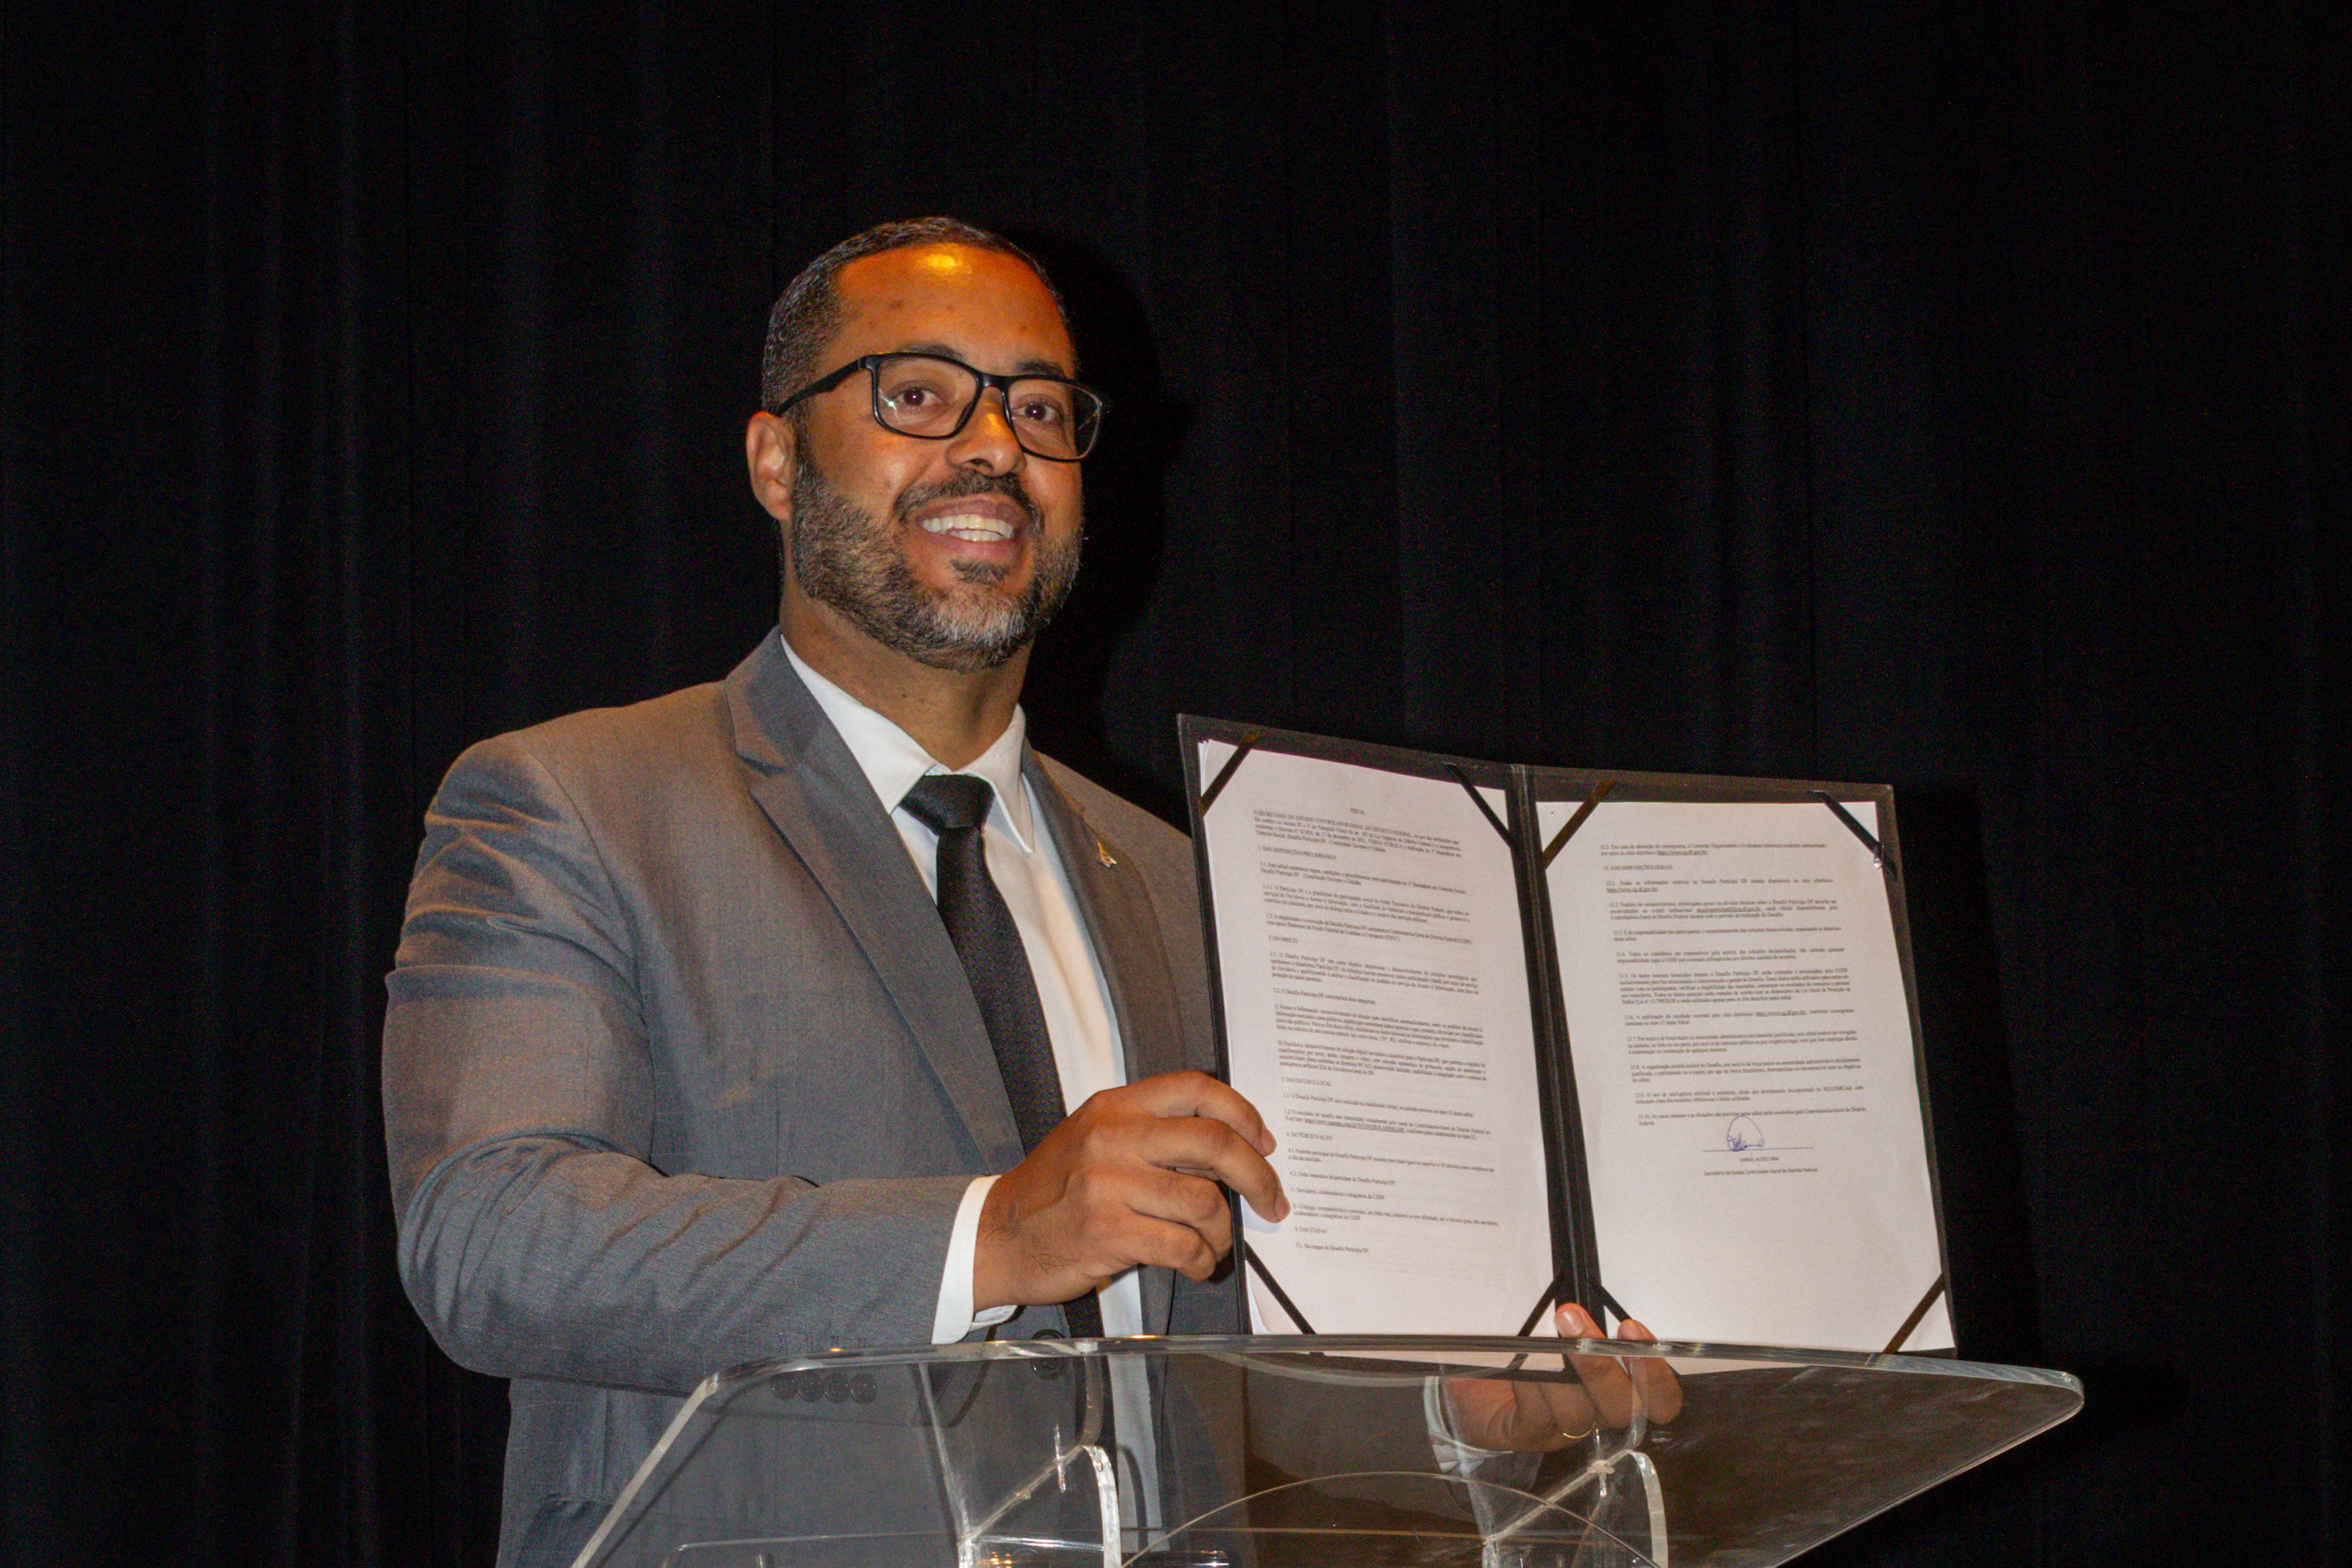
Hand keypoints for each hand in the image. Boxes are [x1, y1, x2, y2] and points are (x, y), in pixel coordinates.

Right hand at [973, 1070, 1288, 1310]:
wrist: (996, 1236)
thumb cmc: (1054, 1193)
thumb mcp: (1096, 1141)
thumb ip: (1154, 1136)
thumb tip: (1230, 1151)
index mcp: (1115, 1106)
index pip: (1195, 1088)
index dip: (1242, 1113)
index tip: (1264, 1142)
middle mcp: (1113, 1136)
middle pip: (1213, 1142)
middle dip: (1257, 1177)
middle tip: (1272, 1201)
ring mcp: (1108, 1183)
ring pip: (1204, 1201)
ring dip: (1223, 1233)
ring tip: (1214, 1246)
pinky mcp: (1107, 1231)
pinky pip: (1183, 1246)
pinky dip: (1201, 1261)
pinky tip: (1195, 1266)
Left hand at [1440, 1303, 1684, 1450]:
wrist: (1472, 1378)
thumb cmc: (1527, 1347)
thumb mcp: (1561, 1329)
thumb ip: (1583, 1319)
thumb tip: (1581, 1284)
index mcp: (1616, 1389)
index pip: (1660, 1400)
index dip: (1657, 1374)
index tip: (1632, 1327)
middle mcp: (1596, 1414)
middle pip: (1623, 1409)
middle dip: (1602, 1363)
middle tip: (1574, 1317)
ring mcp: (1562, 1430)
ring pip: (1578, 1414)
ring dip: (1561, 1371)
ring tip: (1542, 1334)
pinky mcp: (1526, 1435)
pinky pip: (1537, 1417)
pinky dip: (1533, 1387)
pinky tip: (1523, 1359)